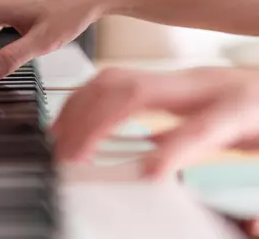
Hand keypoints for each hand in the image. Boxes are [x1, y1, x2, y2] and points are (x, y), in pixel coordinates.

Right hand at [52, 67, 258, 178]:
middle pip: (138, 92)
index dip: (168, 152)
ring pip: (119, 79)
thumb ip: (254, 195)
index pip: (202, 127)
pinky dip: (87, 100)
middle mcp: (202, 85)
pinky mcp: (162, 81)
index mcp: (237, 107)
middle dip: (94, 123)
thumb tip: (240, 224)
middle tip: (70, 156)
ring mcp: (178, 79)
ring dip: (82, 108)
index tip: (142, 177)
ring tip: (62, 138)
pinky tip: (76, 120)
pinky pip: (114, 82)